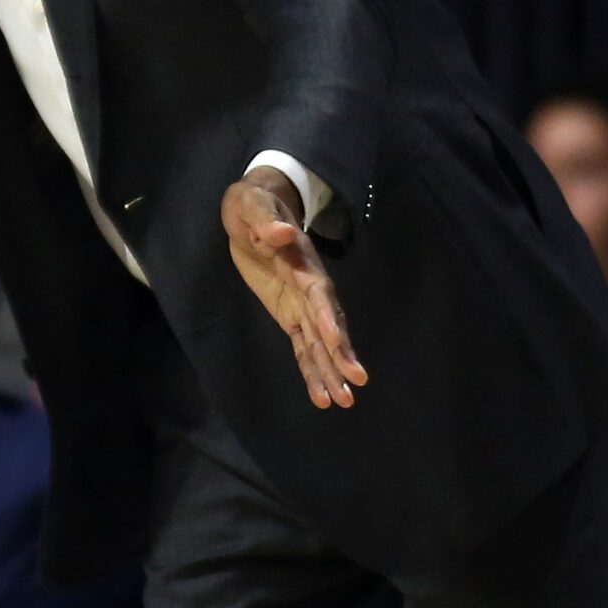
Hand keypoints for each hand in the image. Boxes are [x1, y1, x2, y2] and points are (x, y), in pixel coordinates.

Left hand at [222, 169, 364, 408]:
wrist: (255, 210)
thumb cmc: (253, 206)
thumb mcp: (252, 206)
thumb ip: (265, 220)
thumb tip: (280, 230)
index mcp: (302, 261)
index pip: (318, 291)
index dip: (327, 314)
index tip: (335, 339)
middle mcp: (309, 286)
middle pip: (328, 322)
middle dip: (340, 352)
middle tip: (356, 382)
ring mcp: (301, 303)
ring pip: (319, 341)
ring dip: (330, 370)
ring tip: (343, 402)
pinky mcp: (290, 314)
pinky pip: (302, 346)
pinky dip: (311, 370)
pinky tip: (321, 397)